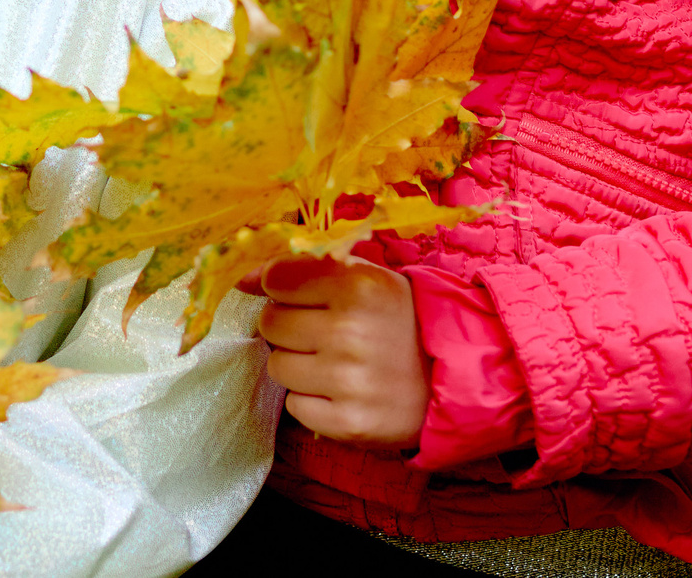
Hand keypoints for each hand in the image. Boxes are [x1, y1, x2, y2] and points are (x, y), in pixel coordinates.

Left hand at [253, 255, 430, 447]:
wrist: (449, 380)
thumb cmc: (398, 321)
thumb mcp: (365, 278)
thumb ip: (303, 269)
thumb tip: (242, 279)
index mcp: (358, 284)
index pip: (276, 279)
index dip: (284, 289)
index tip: (304, 298)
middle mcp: (351, 330)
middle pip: (270, 323)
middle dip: (288, 327)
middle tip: (320, 333)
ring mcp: (348, 379)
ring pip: (276, 366)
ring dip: (296, 365)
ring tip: (330, 363)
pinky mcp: (348, 422)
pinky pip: (294, 406)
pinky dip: (310, 400)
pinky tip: (338, 392)